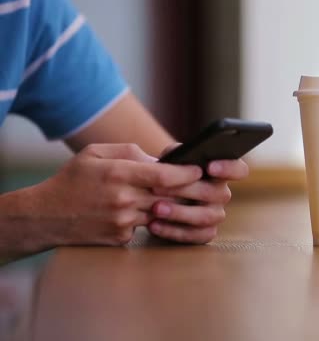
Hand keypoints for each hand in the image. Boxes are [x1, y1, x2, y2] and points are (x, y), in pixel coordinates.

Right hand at [27, 144, 201, 246]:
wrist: (45, 216)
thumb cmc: (72, 179)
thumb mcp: (95, 153)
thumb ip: (130, 151)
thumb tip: (161, 160)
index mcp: (119, 173)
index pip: (165, 175)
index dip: (187, 173)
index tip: (199, 169)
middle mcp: (123, 199)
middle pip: (170, 196)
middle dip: (188, 191)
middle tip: (201, 185)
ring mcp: (123, 221)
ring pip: (162, 212)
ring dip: (171, 205)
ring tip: (177, 196)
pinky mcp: (121, 238)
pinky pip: (146, 226)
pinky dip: (149, 218)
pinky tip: (144, 211)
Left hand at [146, 144, 248, 243]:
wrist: (149, 199)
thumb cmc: (162, 176)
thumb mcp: (166, 161)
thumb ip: (174, 155)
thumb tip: (179, 155)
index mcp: (218, 172)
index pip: (239, 170)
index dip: (229, 168)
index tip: (210, 167)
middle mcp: (221, 193)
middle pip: (216, 193)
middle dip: (185, 190)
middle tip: (158, 188)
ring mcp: (215, 214)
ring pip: (207, 216)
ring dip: (179, 212)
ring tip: (156, 209)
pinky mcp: (204, 233)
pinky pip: (197, 236)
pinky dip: (174, 231)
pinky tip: (154, 225)